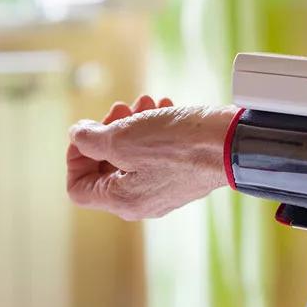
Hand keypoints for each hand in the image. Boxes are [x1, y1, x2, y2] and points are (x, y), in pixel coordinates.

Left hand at [67, 95, 237, 219]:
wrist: (231, 143)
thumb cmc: (178, 144)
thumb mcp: (121, 137)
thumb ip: (89, 139)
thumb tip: (79, 136)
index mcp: (122, 201)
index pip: (78, 188)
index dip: (75, 156)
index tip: (88, 131)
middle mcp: (142, 203)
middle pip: (105, 169)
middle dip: (107, 132)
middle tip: (120, 108)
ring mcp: (164, 191)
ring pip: (133, 157)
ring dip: (133, 126)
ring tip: (146, 103)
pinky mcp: (183, 177)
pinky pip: (157, 156)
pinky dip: (154, 132)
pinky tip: (165, 109)